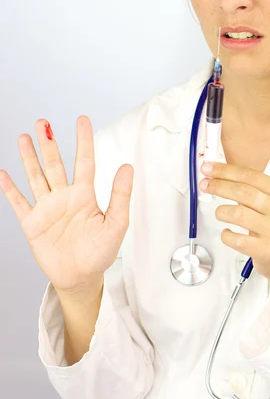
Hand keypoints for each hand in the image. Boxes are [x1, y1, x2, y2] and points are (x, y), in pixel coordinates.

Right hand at [0, 116, 133, 293]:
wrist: (81, 278)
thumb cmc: (100, 252)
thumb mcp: (117, 224)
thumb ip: (121, 195)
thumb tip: (127, 167)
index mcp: (85, 195)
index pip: (84, 161)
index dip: (83, 140)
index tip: (82, 120)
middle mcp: (64, 197)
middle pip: (54, 164)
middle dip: (48, 143)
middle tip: (43, 122)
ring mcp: (47, 208)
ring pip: (36, 177)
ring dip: (29, 158)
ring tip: (24, 138)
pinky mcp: (32, 223)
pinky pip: (19, 202)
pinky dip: (10, 189)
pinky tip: (4, 174)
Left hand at [199, 161, 269, 285]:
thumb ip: (249, 190)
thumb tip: (217, 176)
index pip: (250, 175)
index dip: (226, 170)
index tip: (208, 168)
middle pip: (243, 192)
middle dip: (219, 186)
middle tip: (205, 184)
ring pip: (238, 214)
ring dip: (221, 211)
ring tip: (219, 213)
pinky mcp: (265, 250)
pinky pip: (236, 239)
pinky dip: (226, 235)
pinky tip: (227, 233)